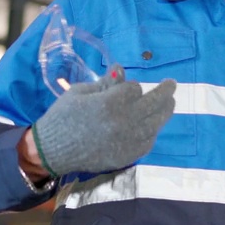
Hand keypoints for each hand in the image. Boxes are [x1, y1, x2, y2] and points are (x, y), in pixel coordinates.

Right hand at [30, 66, 176, 176]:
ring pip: (156, 123)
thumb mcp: (81, 93)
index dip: (130, 86)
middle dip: (165, 91)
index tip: (125, 86)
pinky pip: (148, 142)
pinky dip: (152, 132)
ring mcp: (128, 140)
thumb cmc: (63, 117)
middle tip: (172, 84)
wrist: (52, 151)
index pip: (134, 88)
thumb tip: (121, 69)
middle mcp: (124, 121)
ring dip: (165, 111)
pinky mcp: (127, 156)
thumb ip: (105, 83)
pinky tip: (153, 126)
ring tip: (170, 103)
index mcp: (110, 103)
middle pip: (154, 103)